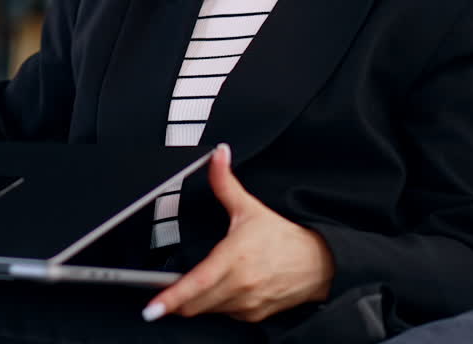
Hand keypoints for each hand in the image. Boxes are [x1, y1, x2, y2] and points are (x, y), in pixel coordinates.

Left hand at [142, 143, 334, 322]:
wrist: (319, 262)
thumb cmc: (284, 238)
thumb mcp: (250, 207)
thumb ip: (225, 182)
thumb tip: (217, 156)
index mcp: (235, 258)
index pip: (197, 284)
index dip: (171, 298)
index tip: (152, 308)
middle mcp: (240, 285)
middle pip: (194, 303)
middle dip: (176, 299)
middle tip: (165, 288)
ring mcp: (247, 304)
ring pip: (207, 310)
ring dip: (197, 301)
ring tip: (203, 281)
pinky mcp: (253, 316)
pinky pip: (224, 315)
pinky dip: (216, 305)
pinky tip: (224, 288)